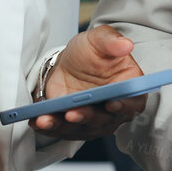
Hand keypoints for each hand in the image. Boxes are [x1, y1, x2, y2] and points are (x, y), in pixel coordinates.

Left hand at [31, 25, 145, 139]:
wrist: (68, 64)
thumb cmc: (90, 53)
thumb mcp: (99, 39)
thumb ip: (112, 41)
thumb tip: (125, 45)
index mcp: (128, 89)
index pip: (133, 103)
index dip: (125, 106)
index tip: (111, 103)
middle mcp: (113, 110)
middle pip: (105, 120)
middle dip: (87, 117)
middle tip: (73, 112)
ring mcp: (93, 121)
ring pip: (81, 128)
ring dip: (64, 126)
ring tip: (47, 119)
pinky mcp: (73, 126)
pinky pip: (62, 130)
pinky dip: (50, 127)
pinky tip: (38, 121)